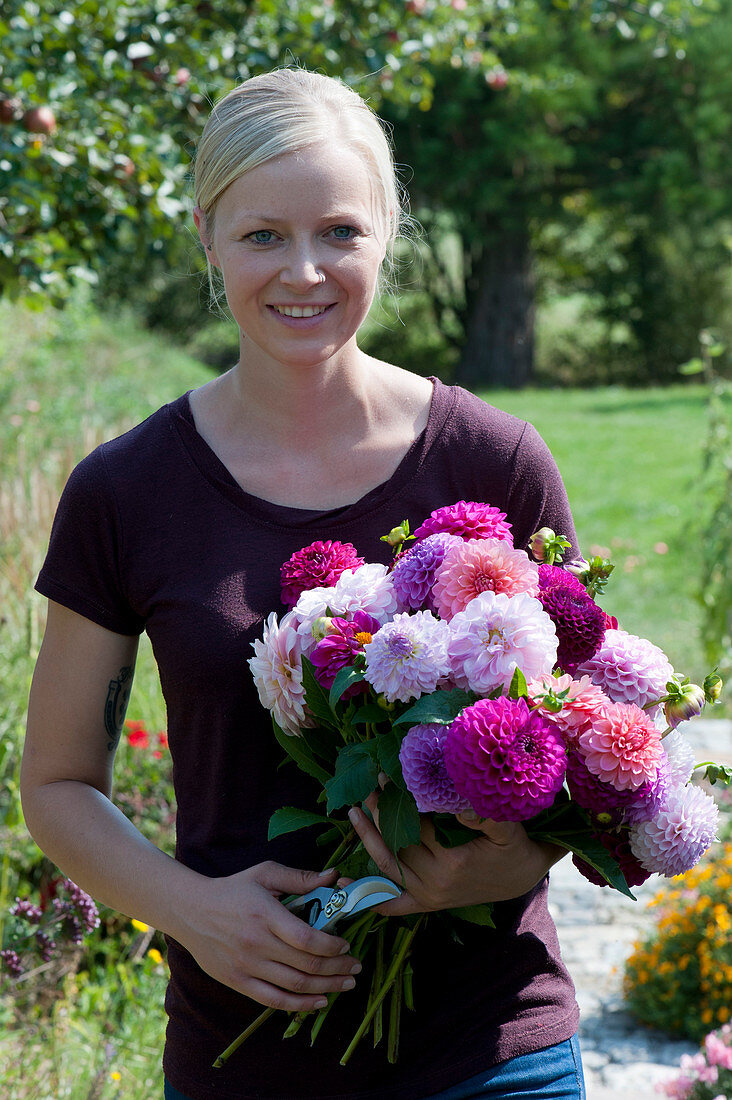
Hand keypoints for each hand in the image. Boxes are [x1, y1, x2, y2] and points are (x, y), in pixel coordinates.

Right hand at [180, 863, 361, 1012]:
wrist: (191, 911)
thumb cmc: (233, 889)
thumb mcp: (265, 874)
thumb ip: (300, 878)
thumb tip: (334, 876)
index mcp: (265, 915)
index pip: (306, 939)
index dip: (332, 946)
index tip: (346, 945)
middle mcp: (257, 944)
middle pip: (305, 965)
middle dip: (337, 969)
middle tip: (356, 967)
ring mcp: (246, 966)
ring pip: (294, 986)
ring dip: (326, 988)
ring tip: (346, 985)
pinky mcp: (238, 982)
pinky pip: (274, 1001)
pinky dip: (299, 1005)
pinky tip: (318, 1001)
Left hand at [348, 797, 563, 916]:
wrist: (520, 876)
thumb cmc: (513, 847)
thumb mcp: (508, 828)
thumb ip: (486, 816)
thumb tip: (459, 804)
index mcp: (453, 862)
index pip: (416, 826)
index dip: (398, 802)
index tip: (385, 777)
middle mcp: (436, 882)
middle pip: (397, 846)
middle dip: (379, 816)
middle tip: (366, 791)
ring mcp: (429, 895)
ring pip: (388, 868)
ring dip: (368, 841)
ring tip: (355, 813)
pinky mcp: (427, 903)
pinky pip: (394, 904)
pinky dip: (370, 897)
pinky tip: (346, 883)